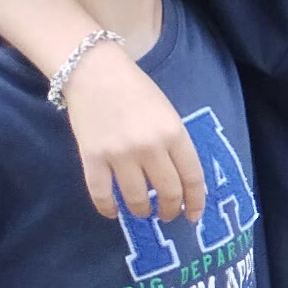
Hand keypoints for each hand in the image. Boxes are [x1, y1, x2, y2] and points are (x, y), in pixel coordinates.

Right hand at [67, 47, 202, 221]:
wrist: (94, 72)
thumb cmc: (136, 90)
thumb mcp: (168, 114)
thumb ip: (175, 144)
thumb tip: (181, 179)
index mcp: (174, 133)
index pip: (193, 177)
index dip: (196, 201)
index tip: (194, 215)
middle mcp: (150, 147)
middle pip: (168, 191)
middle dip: (171, 210)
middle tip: (168, 216)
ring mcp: (119, 154)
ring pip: (136, 198)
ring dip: (142, 211)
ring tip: (143, 212)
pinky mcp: (91, 157)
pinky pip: (101, 193)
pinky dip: (108, 208)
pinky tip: (113, 213)